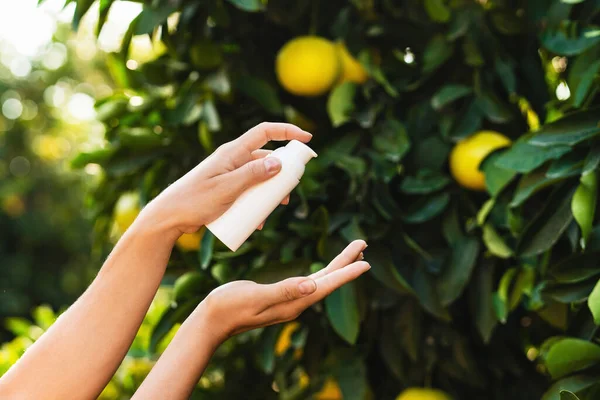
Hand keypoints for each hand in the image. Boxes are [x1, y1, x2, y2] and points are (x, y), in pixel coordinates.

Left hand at [143, 122, 312, 234]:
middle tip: (289, 192)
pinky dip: (257, 204)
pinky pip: (248, 192)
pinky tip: (257, 221)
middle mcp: (233, 160)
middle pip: (266, 158)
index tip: (307, 138)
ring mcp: (229, 175)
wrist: (169, 217)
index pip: (265, 132)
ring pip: (259, 178)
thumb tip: (279, 162)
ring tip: (274, 210)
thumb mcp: (227, 188)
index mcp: (232, 152)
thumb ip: (252, 174)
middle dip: (282, 174)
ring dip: (270, 193)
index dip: (287, 131)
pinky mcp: (226, 190)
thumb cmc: (194, 200)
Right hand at [199, 240, 368, 342]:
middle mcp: (296, 303)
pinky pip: (309, 282)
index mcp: (293, 303)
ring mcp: (289, 300)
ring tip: (353, 253)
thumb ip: (284, 291)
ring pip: (320, 280)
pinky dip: (321, 272)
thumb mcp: (256, 296)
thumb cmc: (230, 307)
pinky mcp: (281, 295)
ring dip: (337, 266)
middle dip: (347, 263)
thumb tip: (312, 286)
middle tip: (363, 244)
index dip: (347, 273)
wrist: (212, 319)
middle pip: (328, 280)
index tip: (366, 263)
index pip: (326, 285)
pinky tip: (324, 270)